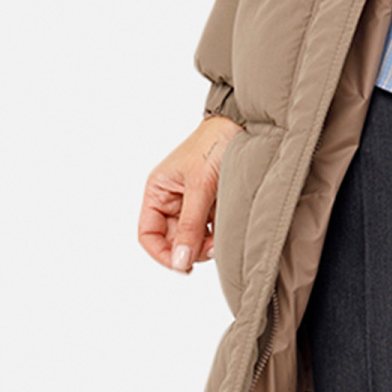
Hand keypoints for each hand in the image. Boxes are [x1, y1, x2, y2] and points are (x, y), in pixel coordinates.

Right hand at [139, 113, 245, 272]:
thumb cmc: (214, 145)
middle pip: (172, 240)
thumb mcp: (200, 188)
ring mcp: (192, 203)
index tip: (181, 265)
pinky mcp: (212, 204)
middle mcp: (171, 199)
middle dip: (190, 248)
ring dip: (206, 243)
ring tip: (222, 236)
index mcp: (158, 191)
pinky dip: (218, 234)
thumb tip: (179, 261)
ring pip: (193, 238)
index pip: (148, 234)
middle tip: (211, 249)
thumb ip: (190, 227)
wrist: (243, 125)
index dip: (162, 253)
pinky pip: (210, 229)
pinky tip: (228, 228)